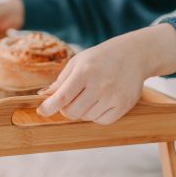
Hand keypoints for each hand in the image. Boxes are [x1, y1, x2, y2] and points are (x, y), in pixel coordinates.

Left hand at [37, 24, 175, 123]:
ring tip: (90, 95)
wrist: (134, 55)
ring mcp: (113, 97)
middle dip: (66, 109)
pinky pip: (101, 121)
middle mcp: (100, 85)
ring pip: (86, 117)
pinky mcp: (124, 105)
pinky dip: (96, 115)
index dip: (49, 107)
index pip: (63, 96)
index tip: (41, 111)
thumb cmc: (100, 58)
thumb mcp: (78, 61)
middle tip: (70, 100)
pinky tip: (100, 101)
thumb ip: (61, 80)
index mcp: (85, 71)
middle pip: (72, 112)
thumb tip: (45, 96)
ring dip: (82, 111)